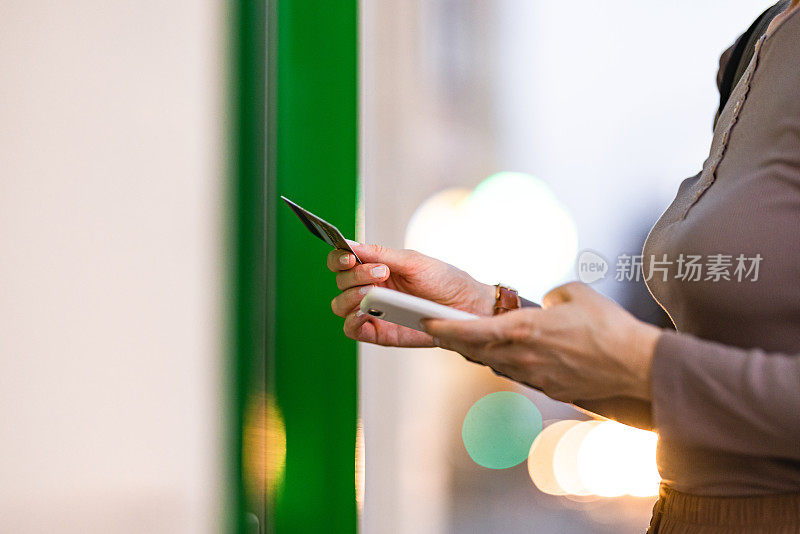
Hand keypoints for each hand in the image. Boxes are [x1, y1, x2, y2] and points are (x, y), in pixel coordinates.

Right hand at [327, 242, 494, 346]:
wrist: (465, 307)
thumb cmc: (443, 280)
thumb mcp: (413, 261)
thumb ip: (380, 254)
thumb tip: (348, 243)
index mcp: (375, 267)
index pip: (342, 261)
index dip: (338, 258)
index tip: (350, 257)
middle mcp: (370, 288)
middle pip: (341, 282)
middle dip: (355, 275)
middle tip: (382, 272)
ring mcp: (372, 311)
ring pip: (340, 305)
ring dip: (350, 297)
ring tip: (371, 294)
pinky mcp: (378, 333)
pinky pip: (352, 329)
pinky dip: (352, 321)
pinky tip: (364, 313)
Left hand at [423, 281, 662, 401]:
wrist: (636, 365)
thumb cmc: (608, 326)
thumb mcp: (575, 293)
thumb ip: (550, 295)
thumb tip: (544, 303)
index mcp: (523, 330)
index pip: (471, 330)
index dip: (445, 326)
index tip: (426, 321)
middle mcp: (522, 357)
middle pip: (475, 351)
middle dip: (454, 340)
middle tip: (438, 331)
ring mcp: (534, 376)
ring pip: (494, 364)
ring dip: (477, 353)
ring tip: (466, 341)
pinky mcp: (549, 388)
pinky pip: (517, 374)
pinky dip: (505, 363)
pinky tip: (505, 355)